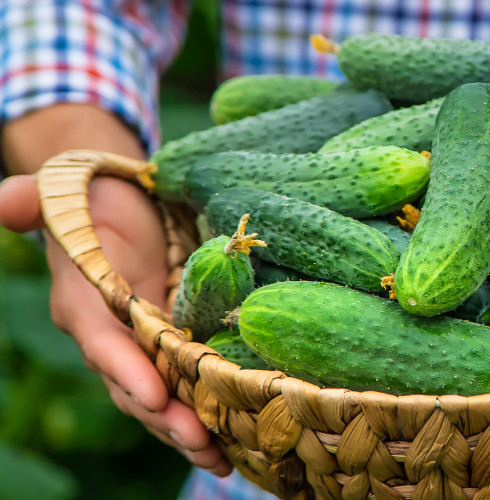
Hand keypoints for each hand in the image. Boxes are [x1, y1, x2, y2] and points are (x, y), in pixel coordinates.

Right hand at [0, 173, 230, 476]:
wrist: (123, 203)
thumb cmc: (96, 195)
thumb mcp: (66, 189)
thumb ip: (32, 200)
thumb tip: (3, 205)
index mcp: (83, 304)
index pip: (103, 343)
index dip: (126, 369)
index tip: (154, 394)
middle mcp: (110, 336)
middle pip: (135, 385)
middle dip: (166, 417)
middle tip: (203, 442)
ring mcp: (143, 347)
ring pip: (161, 400)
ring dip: (189, 432)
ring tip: (222, 460)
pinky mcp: (174, 349)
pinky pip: (185, 390)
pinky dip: (208, 418)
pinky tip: (235, 446)